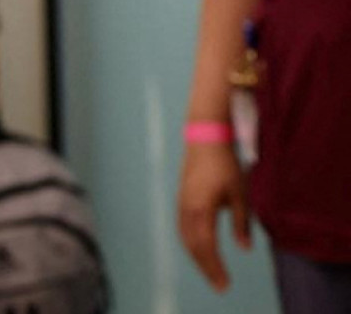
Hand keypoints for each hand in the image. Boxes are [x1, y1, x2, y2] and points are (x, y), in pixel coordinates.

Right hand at [177, 142, 251, 291]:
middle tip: (220, 285)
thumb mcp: (240, 194)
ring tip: (210, 271)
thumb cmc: (225, 165)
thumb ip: (241, 222)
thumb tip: (245, 248)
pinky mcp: (181, 200)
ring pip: (186, 239)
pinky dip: (191, 244)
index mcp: (201, 210)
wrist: (204, 140)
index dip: (215, 268)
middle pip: (193, 247)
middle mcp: (187, 210)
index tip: (225, 284)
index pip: (206, 247)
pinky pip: (183, 229)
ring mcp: (181, 205)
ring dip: (197, 258)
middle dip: (206, 268)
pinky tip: (199, 249)